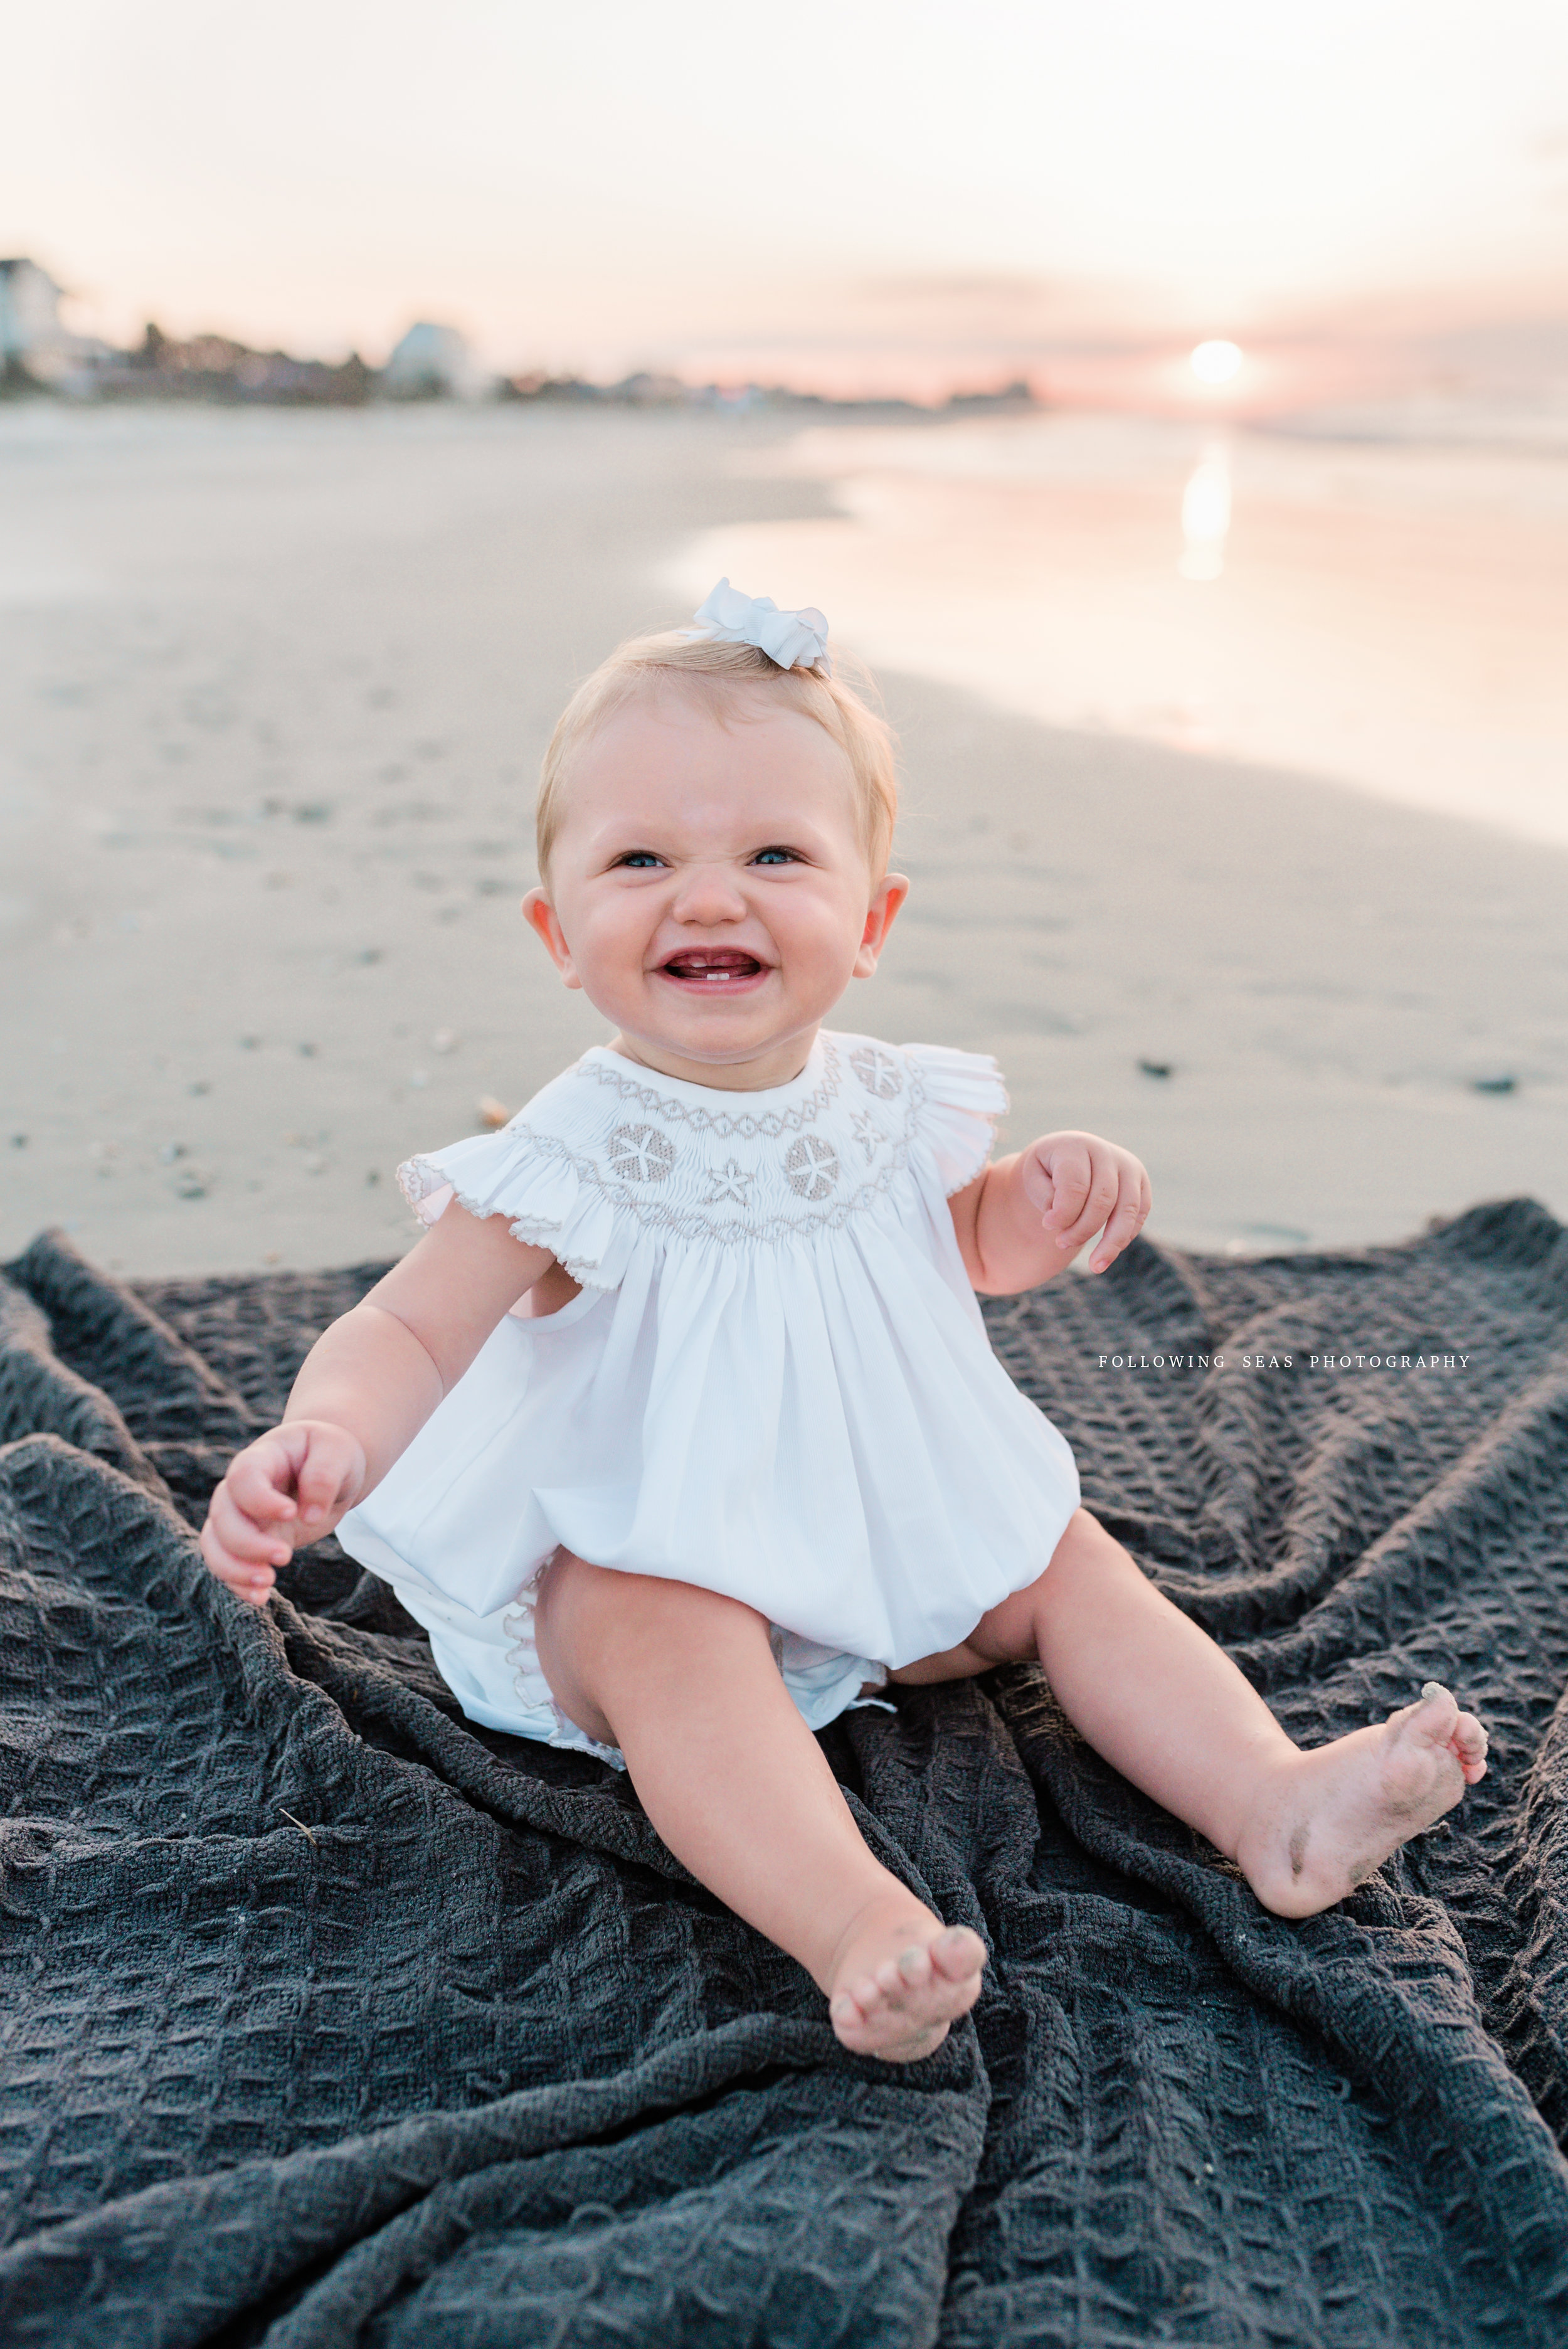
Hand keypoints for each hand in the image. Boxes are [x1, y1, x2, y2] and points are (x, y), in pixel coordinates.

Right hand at [200, 1420, 366, 1606]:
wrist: (328, 1468)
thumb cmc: (330, 1453)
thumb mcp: (337, 1452)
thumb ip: (323, 1477)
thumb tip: (309, 1516)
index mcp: (261, 1458)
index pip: (242, 1478)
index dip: (259, 1500)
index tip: (291, 1513)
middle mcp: (241, 1489)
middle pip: (223, 1517)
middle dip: (247, 1544)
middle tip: (285, 1555)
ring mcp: (241, 1516)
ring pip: (215, 1544)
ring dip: (235, 1569)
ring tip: (267, 1584)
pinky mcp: (249, 1541)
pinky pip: (226, 1564)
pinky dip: (237, 1585)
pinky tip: (261, 1597)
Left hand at [1020, 1131, 1150, 1274]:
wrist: (1069, 1156)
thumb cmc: (1047, 1170)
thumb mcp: (1033, 1176)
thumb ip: (1043, 1194)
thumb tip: (1060, 1219)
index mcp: (1076, 1146)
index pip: (1075, 1185)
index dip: (1062, 1212)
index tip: (1047, 1225)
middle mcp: (1107, 1153)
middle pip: (1103, 1200)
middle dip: (1082, 1230)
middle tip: (1061, 1243)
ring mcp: (1129, 1168)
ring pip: (1128, 1211)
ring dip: (1111, 1243)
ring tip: (1095, 1267)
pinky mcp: (1141, 1185)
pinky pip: (1139, 1216)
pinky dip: (1124, 1238)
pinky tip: (1106, 1254)